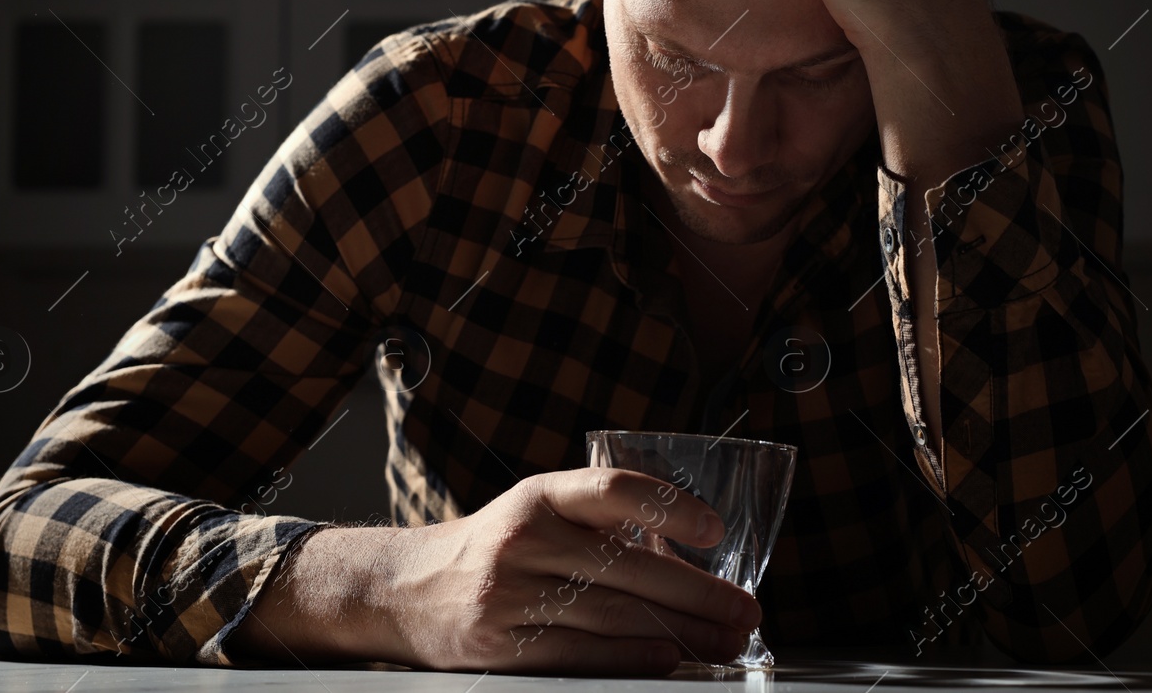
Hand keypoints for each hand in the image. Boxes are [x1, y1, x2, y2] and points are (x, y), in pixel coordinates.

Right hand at [387, 467, 761, 673]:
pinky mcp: (502, 644)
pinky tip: (669, 661)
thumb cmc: (495, 549)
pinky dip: (631, 660)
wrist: (407, 589)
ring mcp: (510, 594)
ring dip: (680, 633)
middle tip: (745, 609)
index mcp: (540, 495)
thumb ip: (600, 525)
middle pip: (626, 567)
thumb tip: (688, 560)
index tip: (714, 531)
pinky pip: (581, 655)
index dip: (669, 508)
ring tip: (724, 642)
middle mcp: (525, 539)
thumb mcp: (538, 513)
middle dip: (698, 593)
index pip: (613, 491)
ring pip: (612, 615)